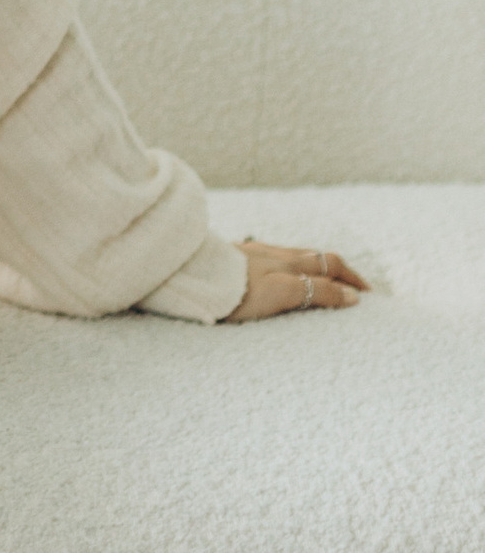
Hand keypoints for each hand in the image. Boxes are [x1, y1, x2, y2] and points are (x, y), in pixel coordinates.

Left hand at [226, 239, 368, 321]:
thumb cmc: (232, 289)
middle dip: (337, 271)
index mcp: (287, 265)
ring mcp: (251, 254)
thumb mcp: (280, 292)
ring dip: (312, 266)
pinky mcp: (232, 258)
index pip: (329, 267)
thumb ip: (316, 292)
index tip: (367, 295)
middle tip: (353, 285)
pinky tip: (277, 269)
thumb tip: (353, 297)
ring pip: (291, 256)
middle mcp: (273, 255)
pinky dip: (286, 265)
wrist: (185, 275)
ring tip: (322, 278)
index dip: (350, 280)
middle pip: (314, 258)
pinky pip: (268, 258)